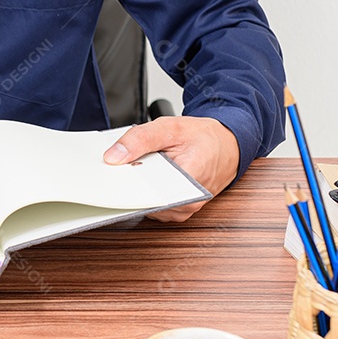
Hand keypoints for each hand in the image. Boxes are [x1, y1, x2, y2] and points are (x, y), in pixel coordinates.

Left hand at [102, 116, 238, 221]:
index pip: (146, 193)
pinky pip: (154, 206)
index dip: (125, 185)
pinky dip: (146, 192)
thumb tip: (113, 157)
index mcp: (188, 181)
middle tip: (121, 168)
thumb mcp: (170, 127)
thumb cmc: (204, 137)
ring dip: (139, 189)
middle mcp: (187, 203)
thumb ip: (139, 140)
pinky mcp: (178, 211)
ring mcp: (183, 210)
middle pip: (144, 201)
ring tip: (140, 169)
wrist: (227, 145)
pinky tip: (146, 177)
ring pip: (147, 205)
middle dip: (130, 185)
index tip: (109, 176)